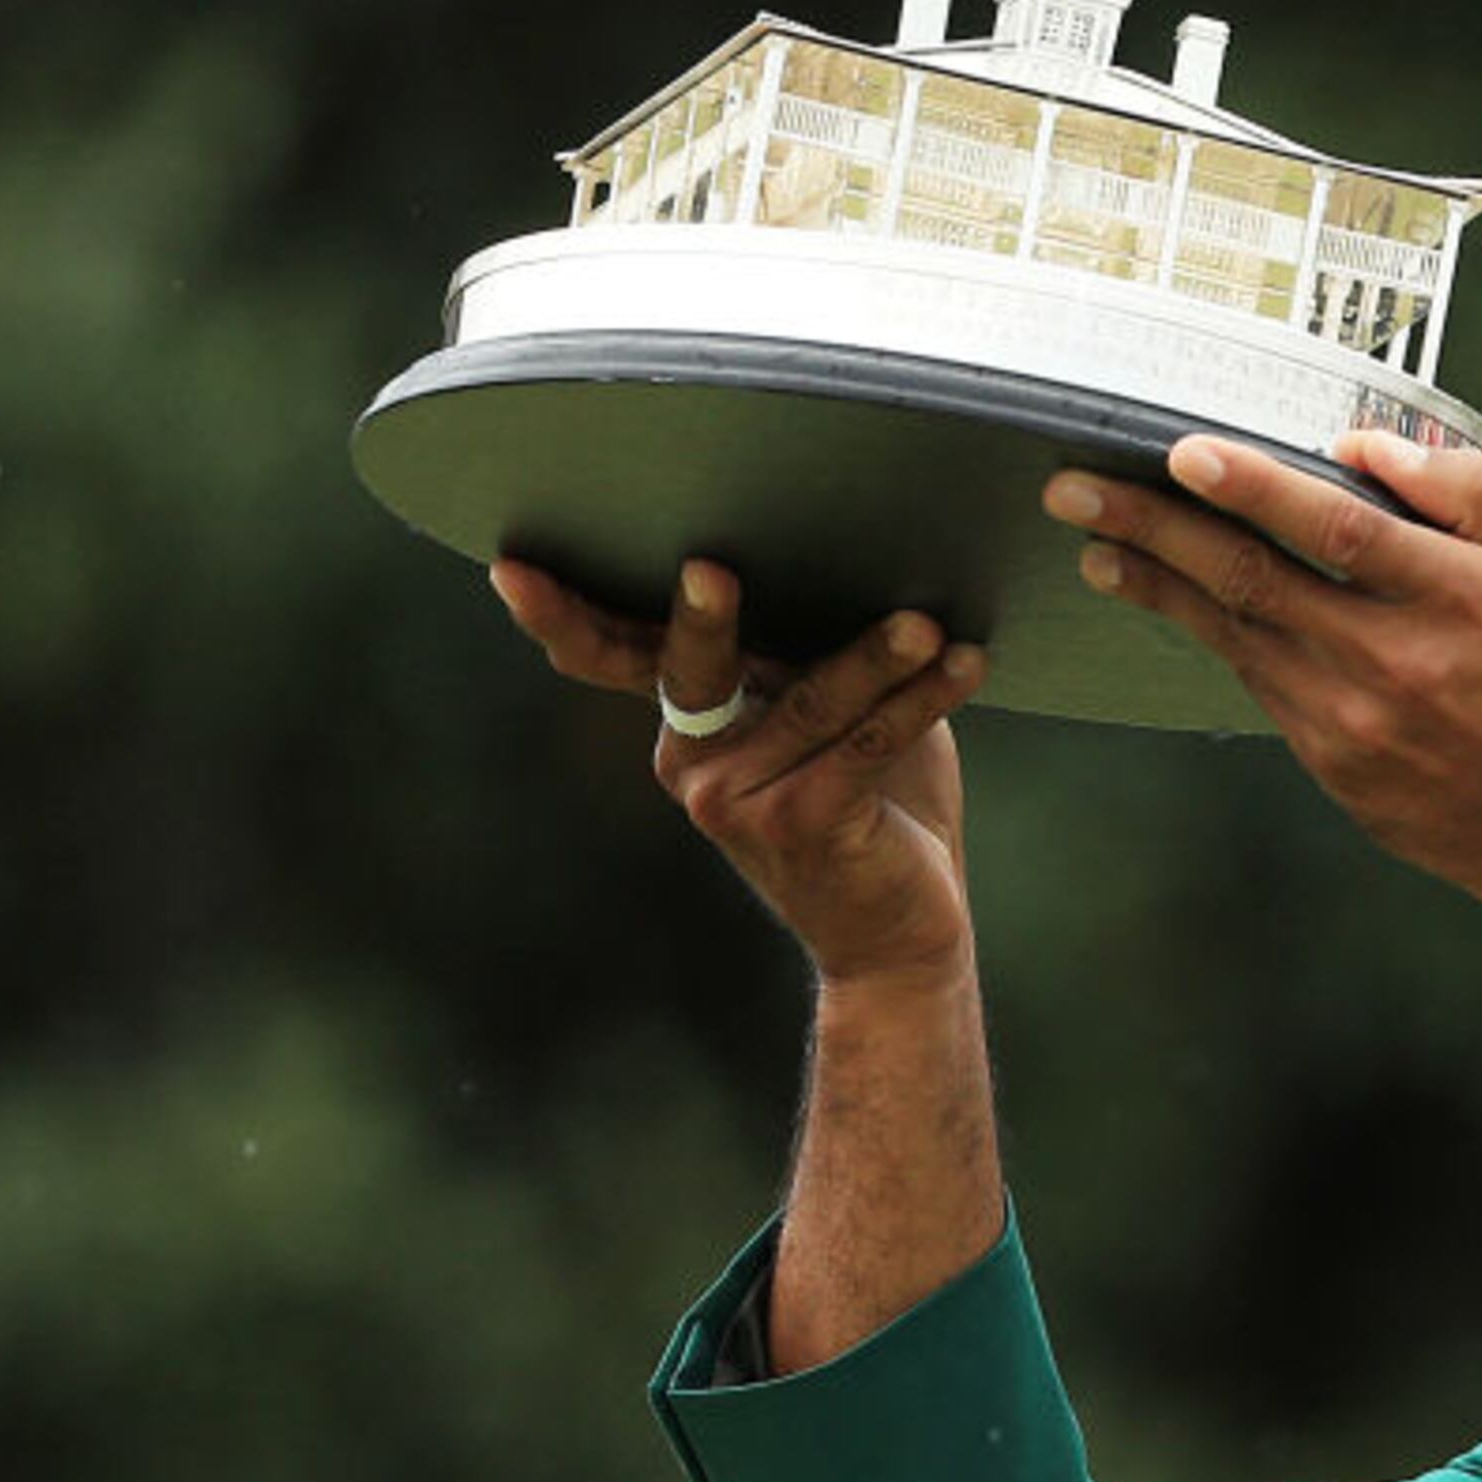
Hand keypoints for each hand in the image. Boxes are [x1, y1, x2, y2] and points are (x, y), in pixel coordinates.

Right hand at [490, 557, 988, 990]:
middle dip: (702, 621)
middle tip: (709, 570)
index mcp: (692, 727)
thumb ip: (814, 653)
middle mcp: (696, 764)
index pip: (618, 658)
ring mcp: (739, 801)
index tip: (515, 571)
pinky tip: (965, 664)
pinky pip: (863, 745)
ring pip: (810, 703)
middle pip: (690, 672)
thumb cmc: (879, 806)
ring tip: (923, 621)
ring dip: (875, 657)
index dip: (564, 617)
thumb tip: (852, 547)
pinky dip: (919, 700)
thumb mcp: (835, 719)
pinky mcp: (802, 825)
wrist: (901, 934)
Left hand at [1049, 431, 1481, 931]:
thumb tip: (1368, 450)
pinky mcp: (1332, 762)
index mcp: (1459, 597)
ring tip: (1095, 544)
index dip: (1253, 488)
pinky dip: (1210, 635)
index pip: (1337, 528)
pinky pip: (1257, 683)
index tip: (1184, 453)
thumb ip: (1473, 494)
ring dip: (1156, 585)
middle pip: (1251, 580)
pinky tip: (1171, 603)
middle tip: (1075, 491)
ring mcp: (1355, 719)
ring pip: (1234, 635)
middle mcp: (1395, 659)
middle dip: (1153, 528)